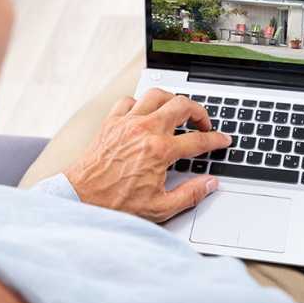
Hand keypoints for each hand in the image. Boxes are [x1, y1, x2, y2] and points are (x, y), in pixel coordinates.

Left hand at [63, 89, 230, 221]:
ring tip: (179, 110)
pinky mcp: (111, 123)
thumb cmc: (116, 204)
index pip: (198, 140)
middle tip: (203, 123)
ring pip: (156, 95)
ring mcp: (127, 123)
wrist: (81, 198)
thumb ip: (190, 194)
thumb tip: (210, 184)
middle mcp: (145, 131)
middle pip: (181, 106)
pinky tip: (144, 114)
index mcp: (160, 151)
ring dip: (172, 100)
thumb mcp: (160, 208)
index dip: (216, 140)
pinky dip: (140, 104)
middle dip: (199, 111)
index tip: (223, 140)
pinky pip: (128, 101)